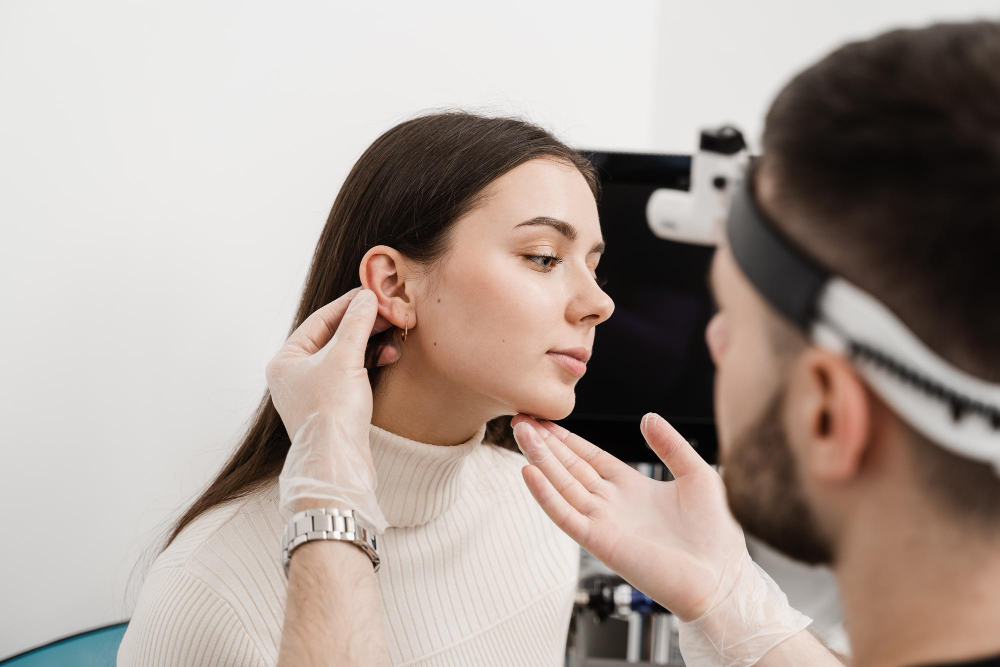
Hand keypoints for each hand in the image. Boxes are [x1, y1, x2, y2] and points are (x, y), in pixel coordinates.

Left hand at [266, 287, 398, 528]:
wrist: (338, 462)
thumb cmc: (332, 411)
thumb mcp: (345, 357)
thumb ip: (357, 323)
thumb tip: (367, 297)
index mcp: (285, 360)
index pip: (320, 320)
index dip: (349, 305)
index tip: (373, 294)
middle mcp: (295, 375)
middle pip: (333, 337)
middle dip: (364, 326)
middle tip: (389, 314)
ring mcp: (313, 392)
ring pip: (345, 355)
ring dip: (370, 344)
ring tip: (393, 338)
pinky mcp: (332, 407)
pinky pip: (351, 374)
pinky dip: (369, 364)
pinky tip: (389, 358)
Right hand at [510, 413, 746, 621]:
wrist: (721, 575)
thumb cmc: (716, 534)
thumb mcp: (697, 475)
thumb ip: (671, 445)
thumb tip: (648, 417)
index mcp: (633, 488)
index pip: (590, 458)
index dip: (568, 439)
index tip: (546, 421)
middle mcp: (613, 504)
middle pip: (570, 468)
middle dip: (545, 444)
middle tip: (522, 420)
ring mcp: (603, 522)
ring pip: (563, 486)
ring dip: (540, 460)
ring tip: (522, 434)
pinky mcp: (600, 542)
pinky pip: (566, 515)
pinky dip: (546, 495)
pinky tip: (530, 474)